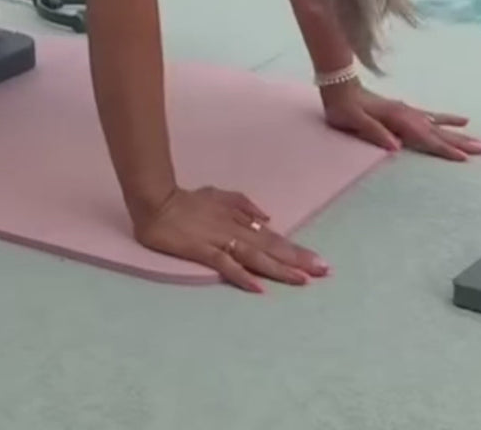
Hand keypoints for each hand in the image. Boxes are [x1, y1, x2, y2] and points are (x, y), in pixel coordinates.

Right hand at [133, 186, 330, 292]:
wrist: (155, 200)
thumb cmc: (185, 200)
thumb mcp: (217, 194)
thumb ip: (241, 204)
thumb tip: (267, 218)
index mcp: (238, 220)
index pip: (273, 238)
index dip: (296, 250)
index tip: (320, 262)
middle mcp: (234, 230)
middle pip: (270, 247)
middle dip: (298, 260)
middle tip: (325, 271)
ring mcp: (218, 240)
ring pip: (254, 256)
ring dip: (279, 268)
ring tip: (302, 280)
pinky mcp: (201, 250)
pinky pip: (225, 264)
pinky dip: (242, 275)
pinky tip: (258, 287)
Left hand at [321, 83, 480, 161]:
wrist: (338, 85)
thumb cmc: (344, 107)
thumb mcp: (353, 121)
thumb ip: (374, 132)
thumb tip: (396, 147)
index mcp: (397, 119)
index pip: (425, 137)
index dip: (444, 148)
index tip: (464, 158)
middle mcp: (406, 114)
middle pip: (437, 130)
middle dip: (459, 141)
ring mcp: (406, 110)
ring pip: (436, 123)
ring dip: (455, 131)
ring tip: (476, 136)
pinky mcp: (402, 108)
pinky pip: (429, 115)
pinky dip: (443, 118)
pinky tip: (455, 119)